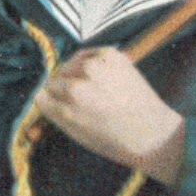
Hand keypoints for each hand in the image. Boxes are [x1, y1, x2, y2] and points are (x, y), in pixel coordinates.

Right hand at [35, 47, 186, 183]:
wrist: (153, 132)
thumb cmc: (115, 141)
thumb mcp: (78, 136)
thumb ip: (56, 114)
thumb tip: (42, 96)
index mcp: (67, 110)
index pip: (41, 96)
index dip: (49, 101)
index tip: (58, 105)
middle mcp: (77, 86)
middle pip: (53, 81)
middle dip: (61, 89)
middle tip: (78, 99)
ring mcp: (94, 67)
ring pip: (67, 65)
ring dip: (73, 75)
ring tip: (90, 87)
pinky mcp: (110, 54)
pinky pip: (85, 54)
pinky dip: (87, 63)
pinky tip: (98, 75)